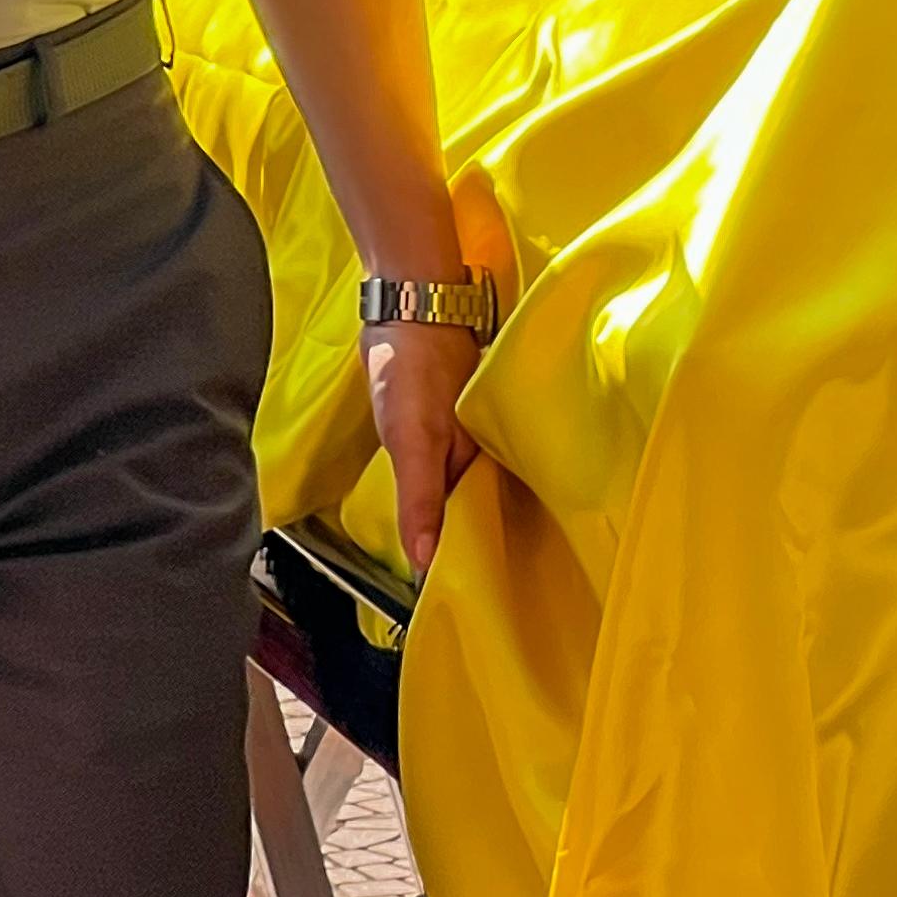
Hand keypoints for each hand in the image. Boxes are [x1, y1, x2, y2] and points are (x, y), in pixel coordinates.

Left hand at [363, 317, 481, 570]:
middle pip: (480, 507)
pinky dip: (440, 487)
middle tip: (446, 580)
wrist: (407, 303)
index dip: (475, 555)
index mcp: (489, 456)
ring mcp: (468, 434)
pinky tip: (430, 499)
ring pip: (464, 487)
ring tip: (437, 554)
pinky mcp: (449, 422)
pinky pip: (450, 466)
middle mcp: (486, 448)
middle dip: (465, 540)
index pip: (488, 521)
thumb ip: (421, 499)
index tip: (460, 593)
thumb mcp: (412, 440)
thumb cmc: (413, 367)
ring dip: (451, 514)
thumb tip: (427, 561)